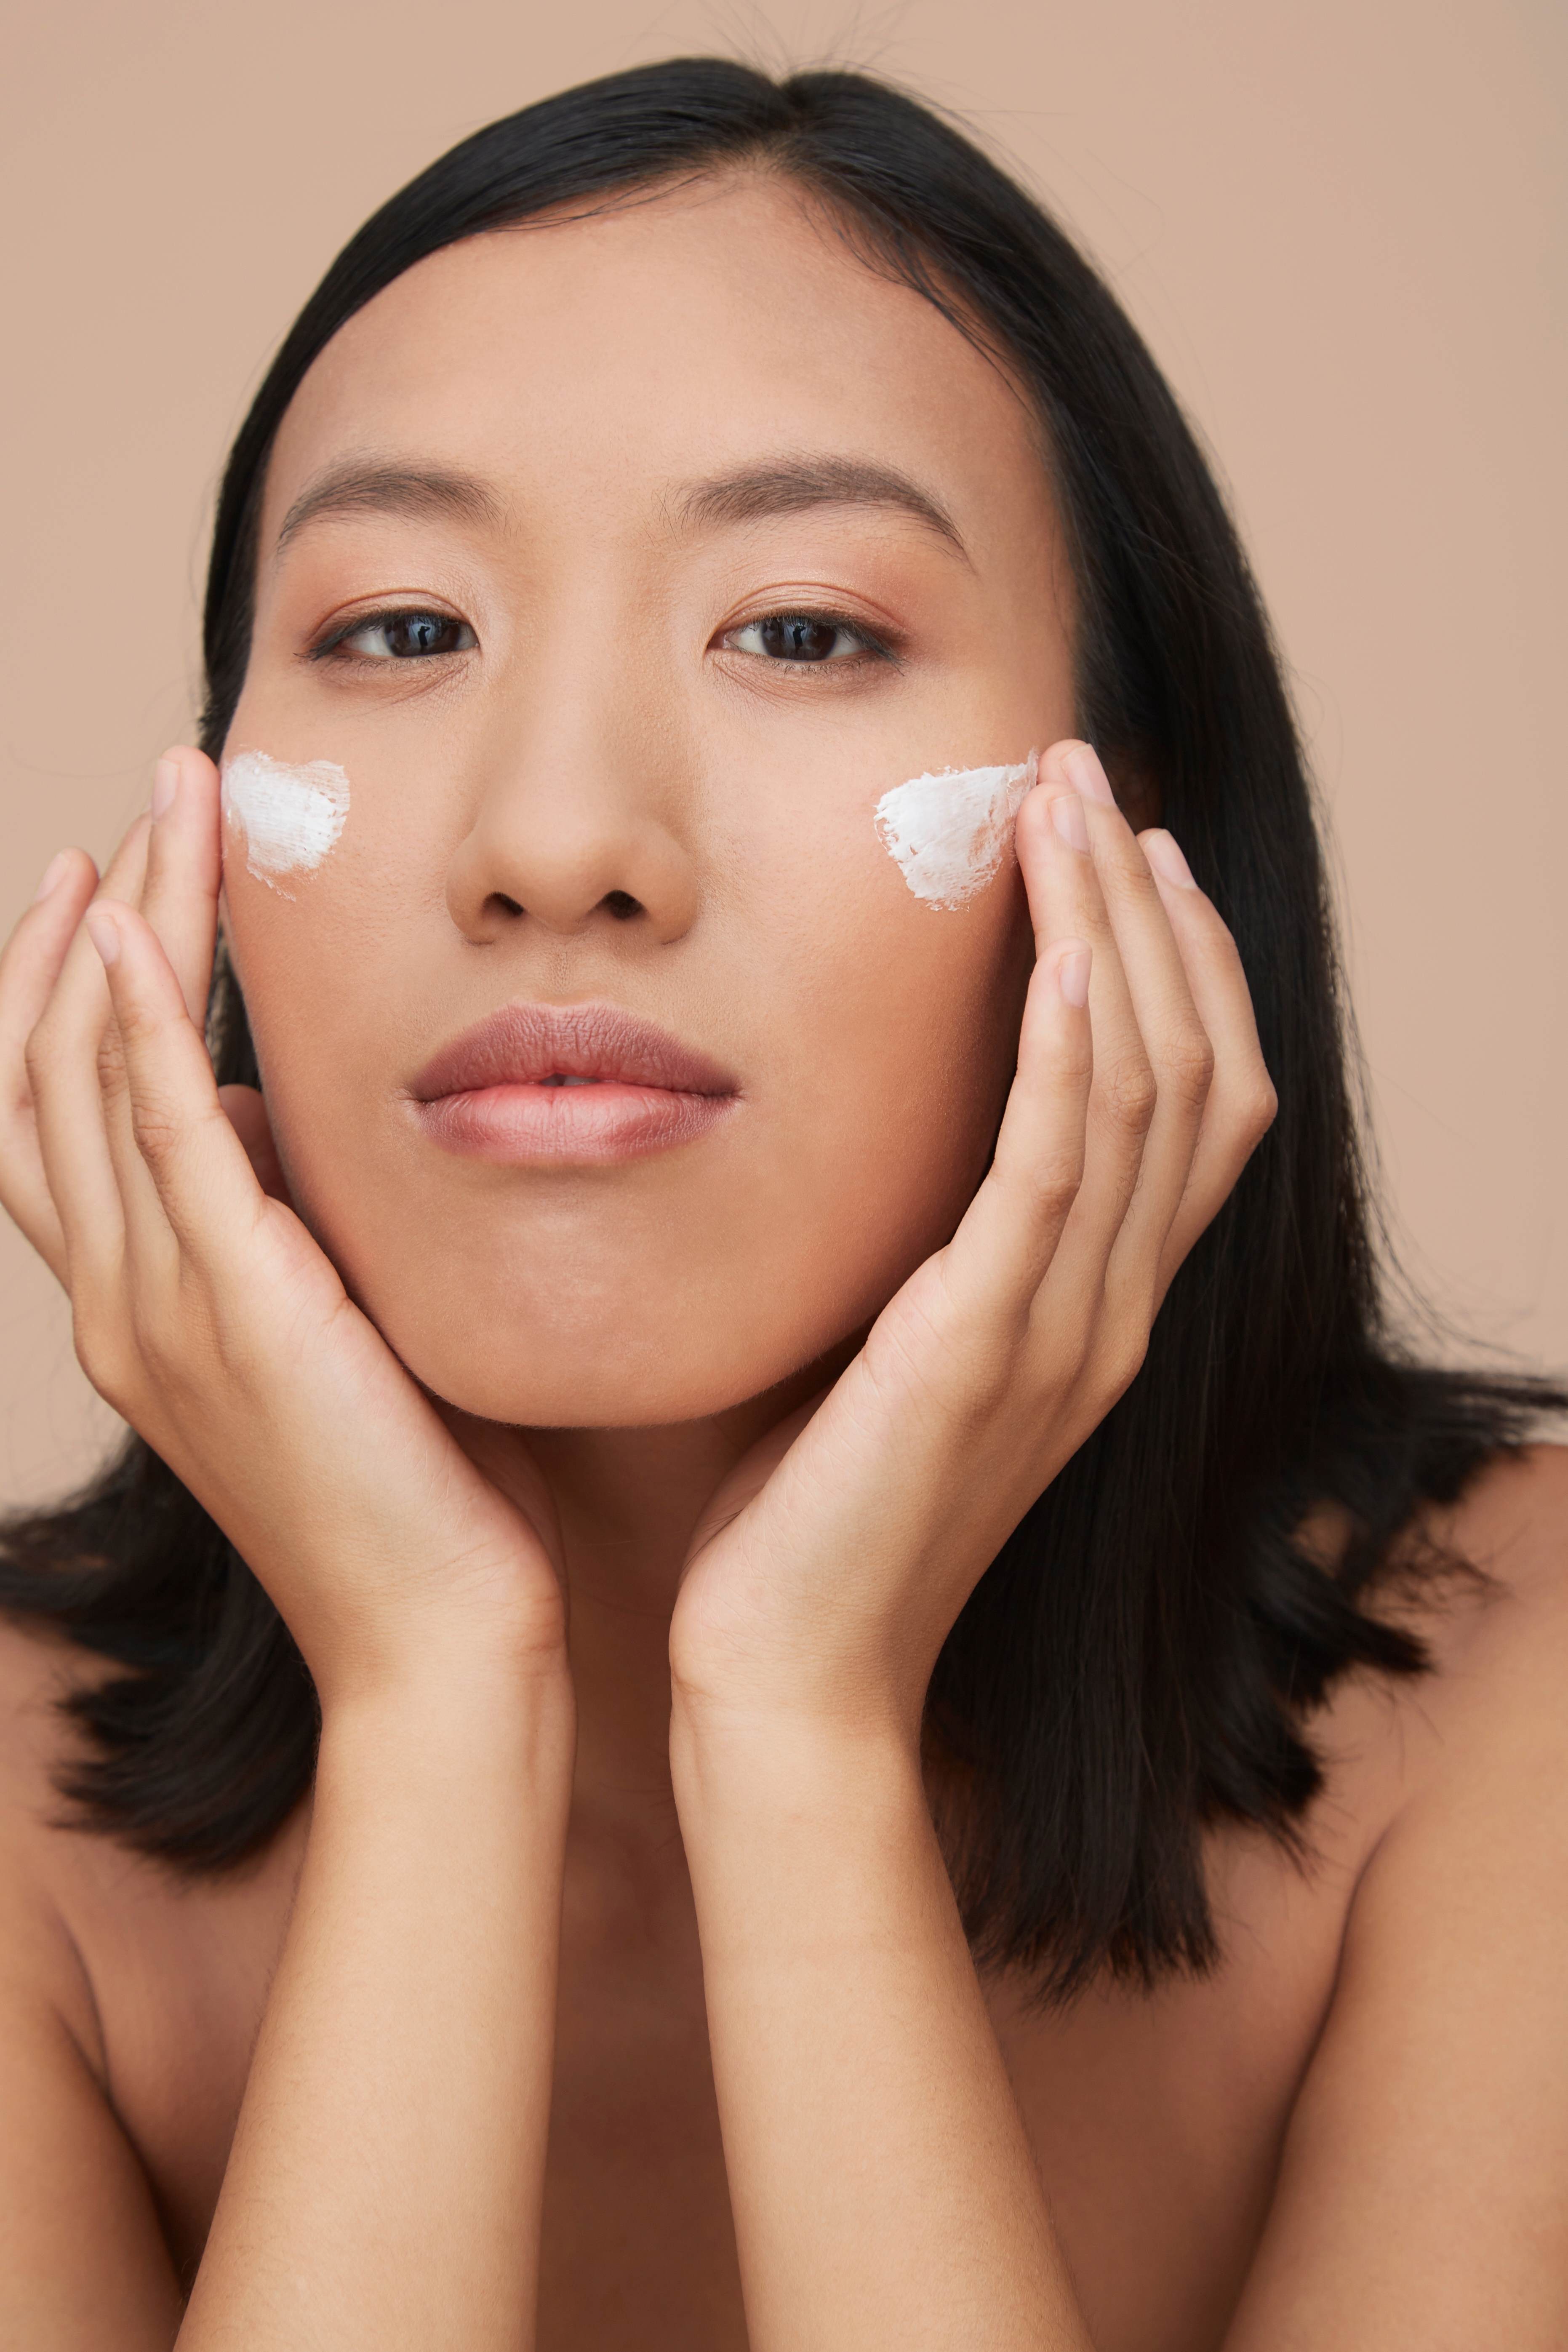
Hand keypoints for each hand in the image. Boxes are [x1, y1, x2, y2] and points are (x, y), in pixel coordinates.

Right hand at [0, 748, 568, 1706]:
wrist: (441, 1634)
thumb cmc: (418, 1488)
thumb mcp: (339, 1333)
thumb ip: (293, 1235)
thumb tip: (283, 1123)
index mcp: (142, 1311)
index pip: (60, 1117)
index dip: (65, 991)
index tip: (106, 881)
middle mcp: (121, 1305)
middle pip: (51, 1073)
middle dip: (85, 924)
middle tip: (139, 800)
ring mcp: (161, 1310)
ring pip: (86, 1079)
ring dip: (114, 931)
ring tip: (158, 811)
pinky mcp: (235, 1311)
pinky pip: (154, 1139)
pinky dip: (128, 1027)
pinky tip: (132, 927)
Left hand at [668, 739, 1276, 1749]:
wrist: (784, 1673)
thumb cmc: (810, 1517)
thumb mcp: (892, 1355)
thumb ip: (929, 1255)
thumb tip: (888, 1131)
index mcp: (1092, 1312)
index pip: (1194, 1106)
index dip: (1181, 968)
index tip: (1127, 854)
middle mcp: (1107, 1314)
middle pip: (1189, 1070)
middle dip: (1151, 913)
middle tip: (1096, 782)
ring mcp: (1061, 1335)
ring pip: (1135, 1092)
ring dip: (1110, 936)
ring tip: (1068, 810)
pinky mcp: (980, 1349)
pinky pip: (1054, 1171)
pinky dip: (1066, 1050)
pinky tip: (1057, 951)